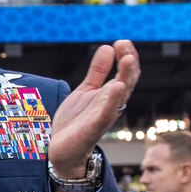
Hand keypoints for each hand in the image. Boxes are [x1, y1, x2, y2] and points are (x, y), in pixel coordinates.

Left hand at [48, 40, 139, 177]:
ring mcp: (103, 117)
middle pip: (126, 82)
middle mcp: (111, 105)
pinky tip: (115, 87)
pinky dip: (111, 101)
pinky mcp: (93, 129)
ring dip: (124, 77)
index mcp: (110, 95)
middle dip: (128, 64)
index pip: (125, 74)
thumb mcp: (85, 90)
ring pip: (119, 96)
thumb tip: (107, 48)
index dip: (126, 57)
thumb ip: (97, 71)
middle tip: (125, 46)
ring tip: (127, 60)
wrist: (62, 150)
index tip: (122, 41)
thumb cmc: (76, 121)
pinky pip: (105, 114)